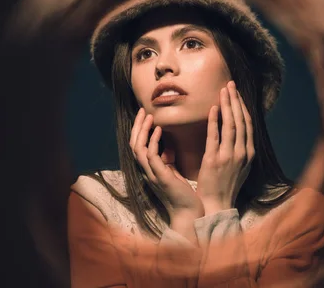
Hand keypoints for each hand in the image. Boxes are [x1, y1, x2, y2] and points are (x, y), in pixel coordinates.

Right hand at [130, 109, 203, 224]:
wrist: (189, 213)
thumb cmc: (183, 194)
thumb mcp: (172, 174)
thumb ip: (167, 162)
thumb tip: (168, 149)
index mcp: (149, 170)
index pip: (138, 146)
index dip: (139, 130)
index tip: (145, 115)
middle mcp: (147, 171)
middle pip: (133, 145)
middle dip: (137, 126)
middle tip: (142, 110)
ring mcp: (152, 174)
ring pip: (138, 148)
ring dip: (142, 131)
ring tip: (149, 116)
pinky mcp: (161, 176)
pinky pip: (151, 156)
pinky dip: (153, 141)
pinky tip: (159, 130)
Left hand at [197, 81, 254, 215]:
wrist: (216, 204)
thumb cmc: (225, 185)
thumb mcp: (239, 166)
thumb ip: (240, 148)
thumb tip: (237, 130)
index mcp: (249, 153)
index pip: (247, 124)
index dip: (242, 106)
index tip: (236, 93)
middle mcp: (243, 153)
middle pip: (241, 120)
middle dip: (235, 100)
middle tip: (230, 84)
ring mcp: (230, 156)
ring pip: (231, 125)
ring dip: (227, 105)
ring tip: (223, 91)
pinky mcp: (215, 160)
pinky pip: (215, 136)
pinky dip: (215, 121)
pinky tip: (213, 109)